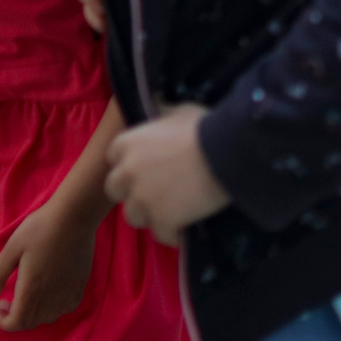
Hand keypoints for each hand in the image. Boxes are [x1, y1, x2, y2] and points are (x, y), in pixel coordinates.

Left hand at [0, 196, 98, 330]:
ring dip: (34, 314)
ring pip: (49, 318)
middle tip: (8, 298)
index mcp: (32, 289)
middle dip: (15, 317)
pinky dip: (53, 308)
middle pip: (31, 323)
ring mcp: (68, 292)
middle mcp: (51, 297)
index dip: (3, 321)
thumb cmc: (40, 229)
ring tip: (28, 295)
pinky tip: (50, 293)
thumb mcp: (11, 248)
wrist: (75, 215)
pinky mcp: (81, 284)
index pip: (17, 323)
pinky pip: (66, 308)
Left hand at [104, 104, 229, 244]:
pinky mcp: (161, 222)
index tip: (147, 163)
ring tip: (172, 209)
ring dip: (150, 213)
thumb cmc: (205, 126)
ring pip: (134, 215)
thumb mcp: (179, 111)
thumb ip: (161, 115)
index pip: (113, 156)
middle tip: (156, 188)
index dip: (129, 160)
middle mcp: (127, 173)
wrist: (227, 153)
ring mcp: (142, 200)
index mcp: (126, 143)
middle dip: (132, 189)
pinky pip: (162, 234)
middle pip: (116, 189)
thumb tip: (157, 105)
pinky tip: (187, 227)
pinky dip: (174, 232)